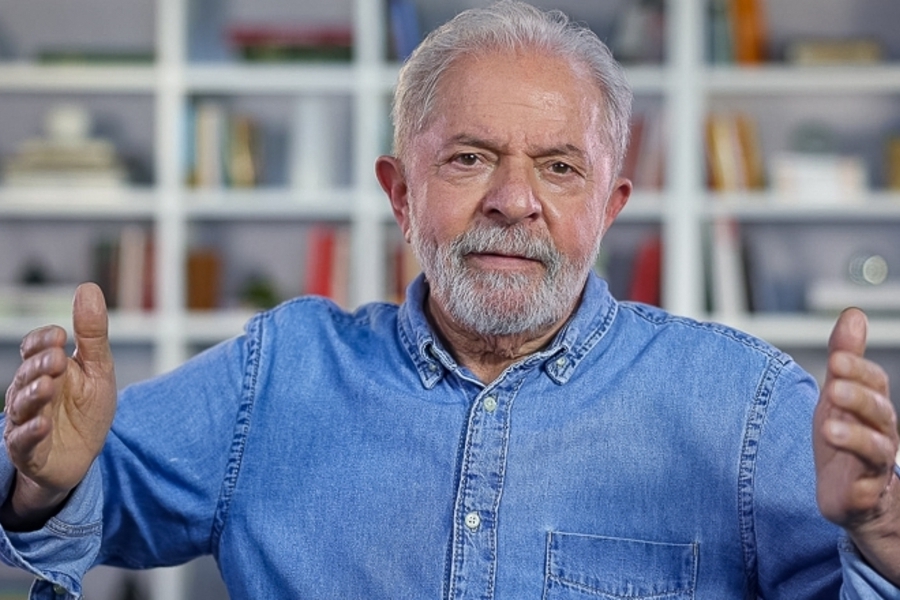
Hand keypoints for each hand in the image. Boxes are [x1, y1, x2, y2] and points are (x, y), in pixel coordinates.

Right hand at [1, 283, 116, 529]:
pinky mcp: (29, 451)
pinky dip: (32, 432)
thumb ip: (91, 334)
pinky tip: (44, 424)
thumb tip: (88, 287)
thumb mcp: (98, 369)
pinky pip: (24, 441)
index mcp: (45, 370)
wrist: (83, 457)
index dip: (42, 341)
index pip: (34, 349)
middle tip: (57, 359)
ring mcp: (26, 422)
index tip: (60, 334)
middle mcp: (30, 393)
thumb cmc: (87, 410)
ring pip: (22, 405)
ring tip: (49, 385)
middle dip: (40, 365)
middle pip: (27, 374)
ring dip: (34, 394)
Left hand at [814, 307, 899, 582]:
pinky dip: (857, 483)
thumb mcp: (837, 392)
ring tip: (829, 428)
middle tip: (834, 386)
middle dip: (858, 397)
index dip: (858, 370)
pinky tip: (848, 482)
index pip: (874, 382)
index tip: (836, 358)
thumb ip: (845, 356)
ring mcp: (874, 463)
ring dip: (854, 437)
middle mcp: (881, 432)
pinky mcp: (863, 492)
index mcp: (873, 405)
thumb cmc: (844, 434)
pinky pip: (866, 488)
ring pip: (876, 449)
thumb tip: (854, 313)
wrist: (850, 492)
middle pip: (878, 412)